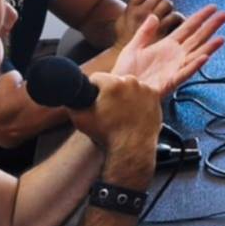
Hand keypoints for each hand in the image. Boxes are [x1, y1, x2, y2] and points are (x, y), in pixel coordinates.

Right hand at [68, 72, 162, 187]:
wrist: (132, 147)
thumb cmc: (108, 134)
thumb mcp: (80, 118)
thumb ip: (72, 103)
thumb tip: (69, 94)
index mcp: (113, 84)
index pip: (96, 78)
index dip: (92, 89)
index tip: (93, 98)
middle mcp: (131, 82)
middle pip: (114, 81)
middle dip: (110, 92)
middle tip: (108, 108)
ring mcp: (145, 89)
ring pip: (129, 86)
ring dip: (125, 95)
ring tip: (121, 112)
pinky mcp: (155, 96)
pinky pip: (142, 93)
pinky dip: (138, 100)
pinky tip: (132, 112)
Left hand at [111, 5, 224, 97]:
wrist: (118, 88)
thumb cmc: (126, 71)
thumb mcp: (133, 46)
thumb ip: (145, 32)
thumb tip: (153, 15)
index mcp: (167, 46)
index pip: (187, 28)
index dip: (200, 17)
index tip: (212, 8)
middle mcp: (175, 56)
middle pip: (197, 38)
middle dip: (211, 27)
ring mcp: (175, 68)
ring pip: (196, 55)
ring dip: (209, 47)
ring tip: (221, 38)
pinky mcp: (170, 81)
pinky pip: (185, 72)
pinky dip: (195, 65)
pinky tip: (204, 57)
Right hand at [113, 0, 183, 46]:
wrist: (127, 65)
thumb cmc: (127, 45)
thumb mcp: (123, 24)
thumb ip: (134, 12)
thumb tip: (148, 4)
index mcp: (131, 10)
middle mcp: (141, 14)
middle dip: (161, 1)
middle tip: (161, 10)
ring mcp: (152, 22)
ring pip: (167, 4)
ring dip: (169, 9)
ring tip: (167, 17)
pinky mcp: (164, 32)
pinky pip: (175, 17)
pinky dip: (178, 18)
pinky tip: (176, 23)